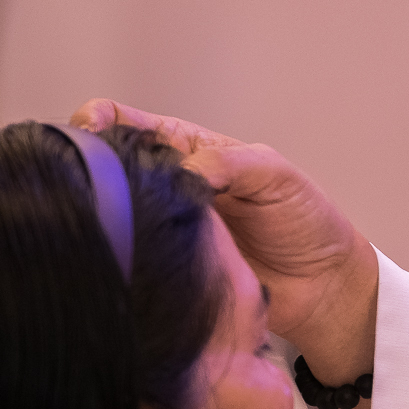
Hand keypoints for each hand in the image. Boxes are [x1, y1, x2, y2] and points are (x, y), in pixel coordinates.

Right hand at [70, 100, 378, 391]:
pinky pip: (128, 260)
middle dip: (87, 169)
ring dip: (100, 216)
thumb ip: (229, 163)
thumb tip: (182, 173)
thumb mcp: (275, 175)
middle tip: (85, 181)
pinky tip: (115, 257)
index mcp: (189, 151)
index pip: (127, 124)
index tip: (88, 128)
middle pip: (106, 171)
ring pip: (110, 217)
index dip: (100, 120)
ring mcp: (160, 232)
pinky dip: (118, 257)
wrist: (323, 287)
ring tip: (95, 218)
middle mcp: (166, 189)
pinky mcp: (162, 272)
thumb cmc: (304, 222)